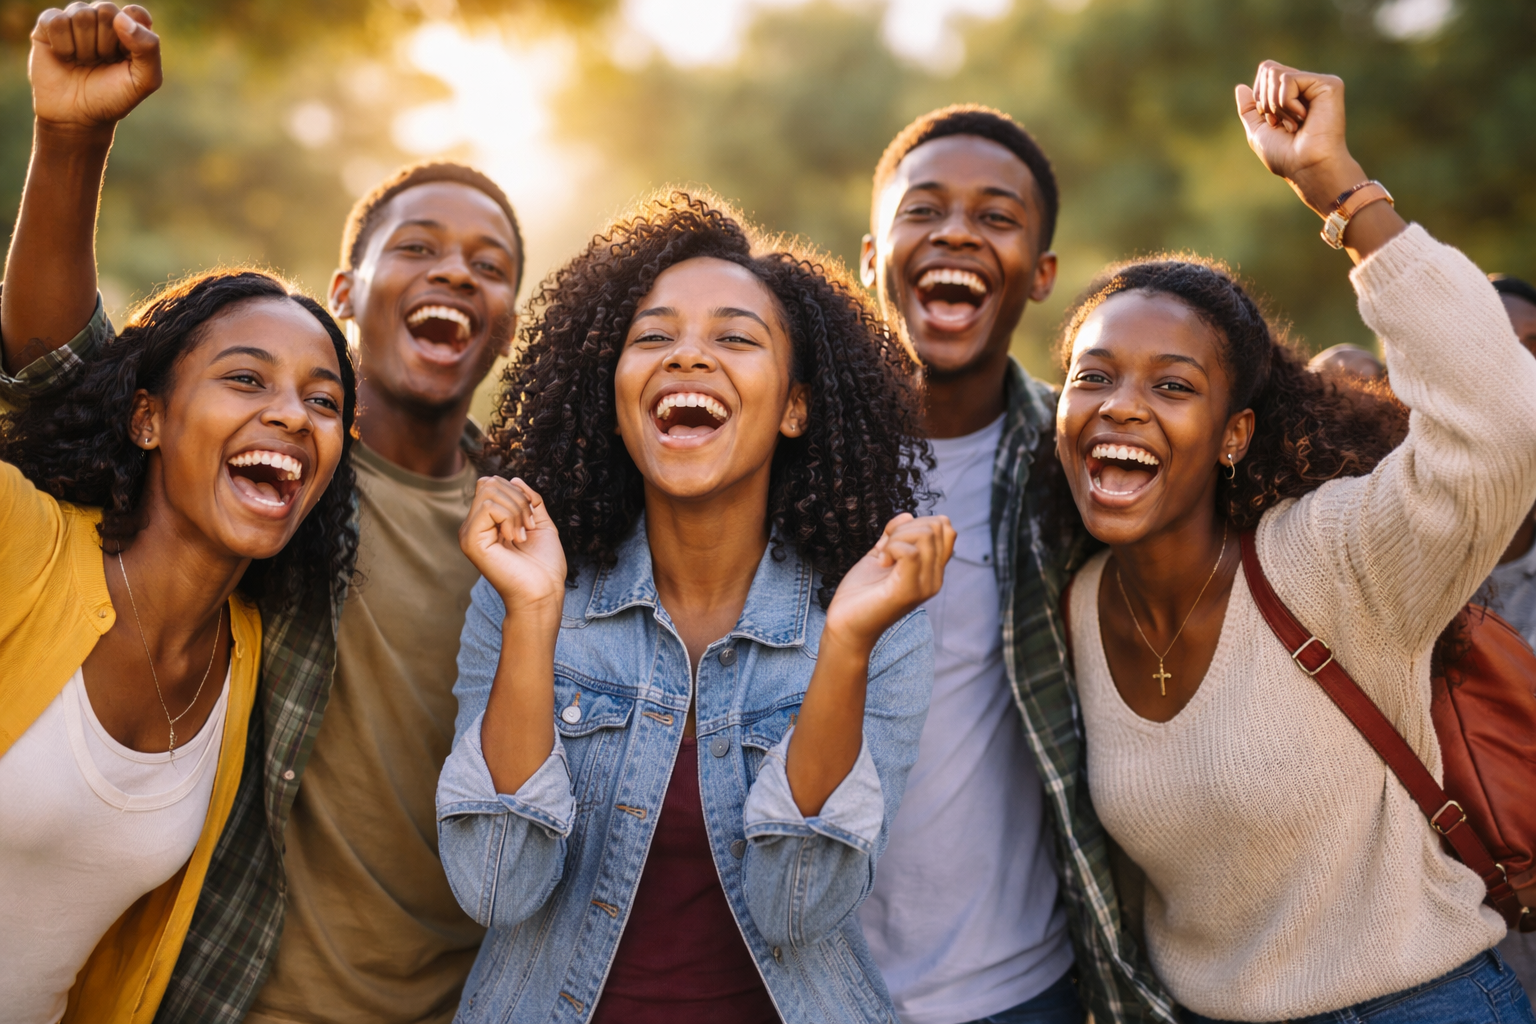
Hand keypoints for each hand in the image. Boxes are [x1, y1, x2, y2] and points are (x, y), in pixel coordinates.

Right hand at [31, 3, 161, 131]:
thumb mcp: (144, 81)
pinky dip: (62, 44)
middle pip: (106, 10)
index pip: (135, 12)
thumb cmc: (113, 97)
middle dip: (106, 43)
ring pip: (81, 13)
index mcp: (130, 30)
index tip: (126, 55)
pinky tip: (65, 57)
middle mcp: (103, 21)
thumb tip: (121, 18)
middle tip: (102, 62)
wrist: (77, 116)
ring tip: (84, 62)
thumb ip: (149, 48)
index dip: (131, 33)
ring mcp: (75, 20)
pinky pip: (56, 20)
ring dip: (84, 46)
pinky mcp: (48, 25)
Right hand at [458, 477, 567, 615]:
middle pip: (489, 483)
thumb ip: (528, 500)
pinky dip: (510, 517)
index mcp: (486, 523)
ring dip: (517, 509)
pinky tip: (516, 539)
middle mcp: (473, 527)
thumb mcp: (540, 523)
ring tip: (523, 534)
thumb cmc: (544, 565)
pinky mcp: (471, 541)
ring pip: (489, 491)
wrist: (543, 593)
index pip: (491, 484)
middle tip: (528, 526)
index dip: (516, 492)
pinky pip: (489, 506)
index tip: (531, 519)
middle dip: (518, 499)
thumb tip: (513, 478)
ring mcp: (469, 534)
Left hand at [824, 513, 955, 651]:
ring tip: (884, 557)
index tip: (895, 540)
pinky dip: (892, 548)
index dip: (919, 522)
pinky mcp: (908, 591)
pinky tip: (882, 562)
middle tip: (886, 549)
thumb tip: (907, 514)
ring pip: (926, 535)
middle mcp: (934, 578)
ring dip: (898, 537)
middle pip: (937, 527)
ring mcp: (924, 586)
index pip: (947, 530)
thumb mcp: (880, 555)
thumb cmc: (861, 594)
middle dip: (906, 527)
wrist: (846, 625)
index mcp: (931, 570)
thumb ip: (894, 535)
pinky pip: (911, 552)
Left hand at [1235, 61, 1363, 216]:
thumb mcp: (1258, 132)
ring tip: (1294, 124)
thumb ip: (1249, 109)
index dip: (1259, 98)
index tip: (1273, 123)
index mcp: (1292, 95)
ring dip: (1276, 106)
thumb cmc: (1284, 156)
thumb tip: (1241, 86)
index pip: (1265, 73)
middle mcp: (1306, 86)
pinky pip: (1288, 79)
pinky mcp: (1329, 84)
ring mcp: (1318, 84)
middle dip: (1265, 101)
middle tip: (1283, 124)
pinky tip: (1303, 118)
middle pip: (1268, 69)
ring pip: (1276, 74)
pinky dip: (1285, 103)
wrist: (1305, 167)